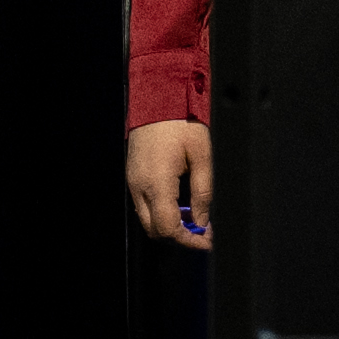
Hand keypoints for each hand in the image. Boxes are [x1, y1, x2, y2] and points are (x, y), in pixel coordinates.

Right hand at [125, 118, 212, 251]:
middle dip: (178, 236)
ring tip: (193, 217)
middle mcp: (139, 186)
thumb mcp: (202, 156)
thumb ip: (203, 192)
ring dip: (169, 224)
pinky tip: (180, 203)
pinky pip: (144, 204)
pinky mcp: (133, 175)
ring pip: (147, 219)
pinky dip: (161, 211)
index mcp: (157, 182)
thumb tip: (202, 220)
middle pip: (154, 230)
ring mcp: (133, 181)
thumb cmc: (181, 122)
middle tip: (202, 232)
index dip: (188, 240)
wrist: (157, 98)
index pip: (168, 228)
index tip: (206, 240)